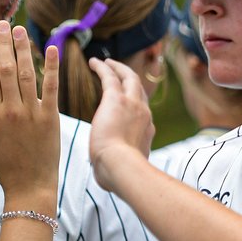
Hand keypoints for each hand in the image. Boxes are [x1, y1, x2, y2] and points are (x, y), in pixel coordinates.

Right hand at [0, 21, 59, 205]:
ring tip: (19, 30)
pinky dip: (51, 67)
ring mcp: (31, 113)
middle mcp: (10, 111)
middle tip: (2, 24)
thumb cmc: (3, 165)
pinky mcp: (50, 117)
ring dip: (22, 49)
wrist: (30, 185)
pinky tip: (51, 48)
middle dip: (3, 45)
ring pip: (25, 74)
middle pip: (5, 70)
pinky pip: (51, 88)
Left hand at [88, 58, 154, 190]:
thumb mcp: (122, 169)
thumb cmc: (118, 175)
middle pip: (139, 89)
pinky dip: (103, 68)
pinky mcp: (117, 99)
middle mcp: (144, 114)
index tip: (126, 102)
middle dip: (129, 78)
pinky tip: (94, 62)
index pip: (141, 113)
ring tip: (106, 62)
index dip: (134, 105)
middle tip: (119, 70)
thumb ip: (115, 168)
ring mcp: (133, 104)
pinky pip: (110, 76)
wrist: (121, 167)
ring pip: (128, 78)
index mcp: (146, 131)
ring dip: (117, 68)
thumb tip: (106, 178)